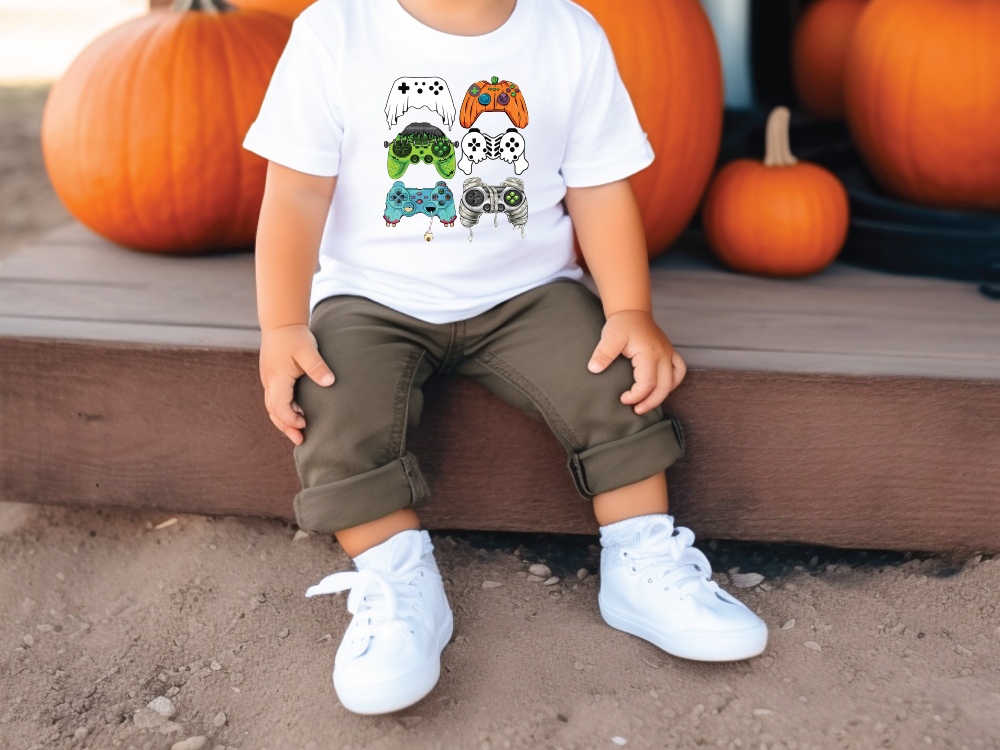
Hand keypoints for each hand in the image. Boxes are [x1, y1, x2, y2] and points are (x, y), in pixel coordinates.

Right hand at [259, 324, 334, 444]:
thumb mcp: (308, 350)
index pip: (280, 407)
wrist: (281, 322)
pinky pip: (274, 399)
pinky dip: (283, 409)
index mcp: (277, 378)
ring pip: (272, 406)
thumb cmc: (295, 336)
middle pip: (273, 411)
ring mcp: (269, 380)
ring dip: (283, 420)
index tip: (305, 423)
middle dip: (285, 427)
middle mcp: (270, 382)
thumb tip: (330, 382)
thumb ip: (317, 367)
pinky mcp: (272, 377)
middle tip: (300, 440)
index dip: (290, 419)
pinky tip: (295, 413)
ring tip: (297, 431)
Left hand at [587, 310, 686, 414]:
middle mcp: (663, 355)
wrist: (632, 311)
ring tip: (647, 403)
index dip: (636, 396)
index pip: (647, 383)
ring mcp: (668, 353)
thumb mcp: (609, 336)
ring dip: (662, 395)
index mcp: (650, 354)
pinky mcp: (669, 352)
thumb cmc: (621, 324)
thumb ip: (603, 353)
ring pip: (673, 381)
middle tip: (636, 410)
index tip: (623, 399)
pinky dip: (673, 382)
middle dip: (650, 402)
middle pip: (663, 387)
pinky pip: (679, 370)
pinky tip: (661, 389)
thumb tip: (594, 369)